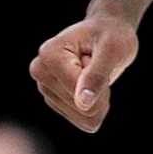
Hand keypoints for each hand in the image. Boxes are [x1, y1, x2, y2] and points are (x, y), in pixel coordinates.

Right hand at [29, 10, 138, 132]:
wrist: (108, 31)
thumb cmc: (112, 35)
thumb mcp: (112, 49)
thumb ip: (96, 74)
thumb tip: (83, 103)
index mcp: (49, 54)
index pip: (78, 91)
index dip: (100, 79)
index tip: (97, 56)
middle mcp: (41, 72)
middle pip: (81, 107)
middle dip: (100, 91)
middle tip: (98, 64)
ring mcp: (46, 89)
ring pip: (85, 117)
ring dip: (99, 98)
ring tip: (95, 72)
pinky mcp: (56, 102)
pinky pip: (85, 122)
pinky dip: (97, 106)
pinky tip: (92, 84)